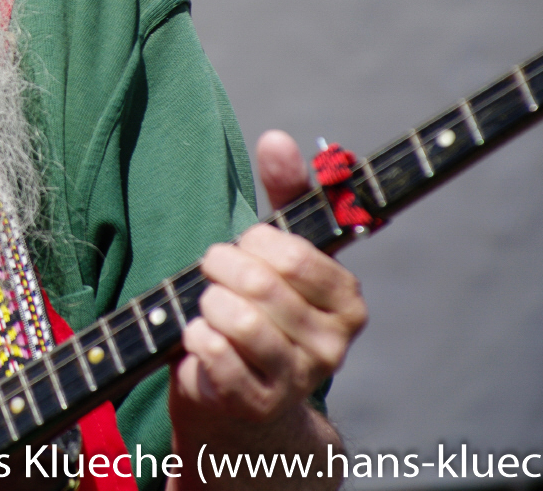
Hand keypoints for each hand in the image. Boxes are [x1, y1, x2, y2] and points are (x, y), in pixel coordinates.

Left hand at [171, 130, 366, 429]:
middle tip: (212, 269)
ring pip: (236, 319)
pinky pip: (213, 353)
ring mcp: (297, 380)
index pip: (295, 254)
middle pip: (260, 284)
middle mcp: (333, 345)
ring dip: (206, 304)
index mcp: (348, 302)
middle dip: (220, 267)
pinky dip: (194, 337)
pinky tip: (197, 336)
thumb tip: (278, 138)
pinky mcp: (256, 405)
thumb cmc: (262, 313)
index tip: (245, 244)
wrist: (247, 404)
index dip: (256, 242)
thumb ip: (285, 194)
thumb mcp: (279, 253)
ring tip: (206, 305)